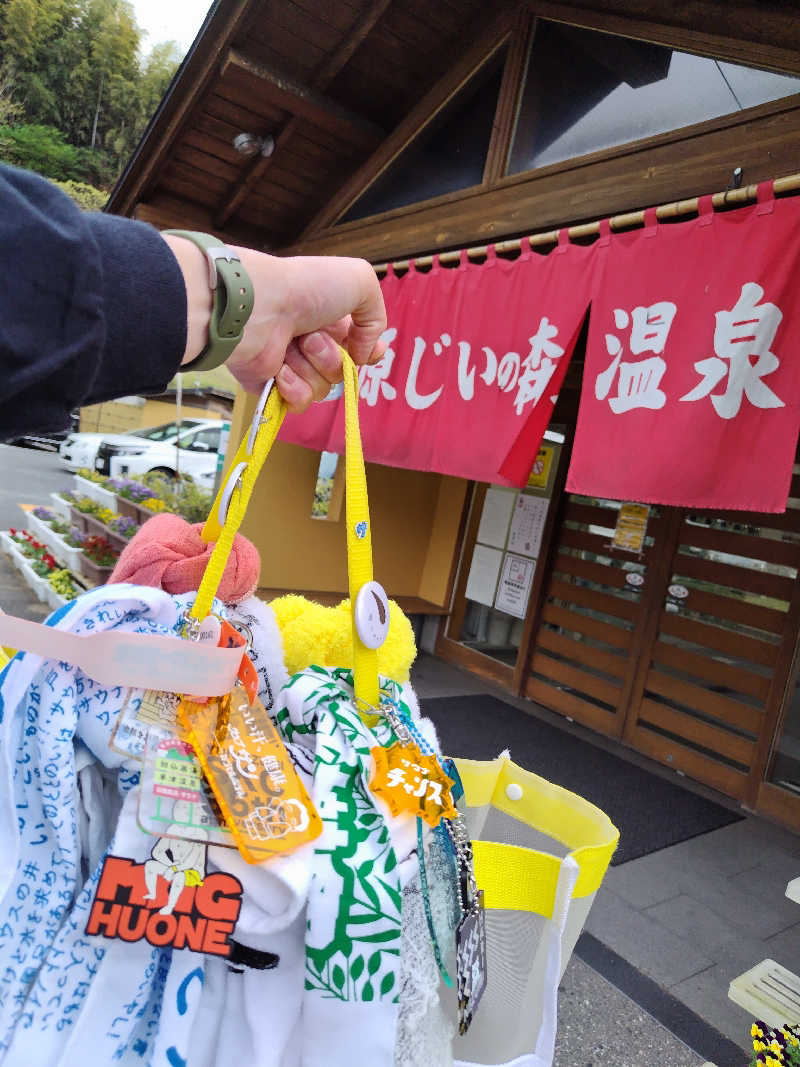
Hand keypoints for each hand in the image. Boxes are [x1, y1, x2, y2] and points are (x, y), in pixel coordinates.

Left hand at [164, 236, 386, 412]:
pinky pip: (299, 402)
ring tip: (293, 345)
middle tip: (311, 335)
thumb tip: (365, 355)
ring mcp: (289, 364)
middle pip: (342, 371)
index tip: (366, 352)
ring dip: (313, 367)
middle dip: (332, 356)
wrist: (257, 305)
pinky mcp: (269, 385)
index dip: (367, 352)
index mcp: (329, 317)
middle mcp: (309, 341)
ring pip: (322, 388)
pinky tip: (280, 368)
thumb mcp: (360, 281)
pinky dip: (294, 387)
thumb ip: (377, 319)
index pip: (359, 346)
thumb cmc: (305, 288)